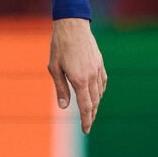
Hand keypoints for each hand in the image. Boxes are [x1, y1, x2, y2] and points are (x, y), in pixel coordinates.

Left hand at [48, 17, 107, 133]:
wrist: (73, 26)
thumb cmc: (59, 46)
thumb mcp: (54, 68)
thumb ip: (61, 88)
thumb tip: (64, 107)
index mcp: (79, 79)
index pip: (86, 106)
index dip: (86, 120)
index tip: (86, 130)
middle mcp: (92, 76)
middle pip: (94, 102)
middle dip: (91, 115)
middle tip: (87, 125)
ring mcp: (98, 69)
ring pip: (99, 93)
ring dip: (96, 104)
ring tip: (90, 113)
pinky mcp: (100, 63)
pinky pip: (103, 82)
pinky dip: (100, 92)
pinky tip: (96, 95)